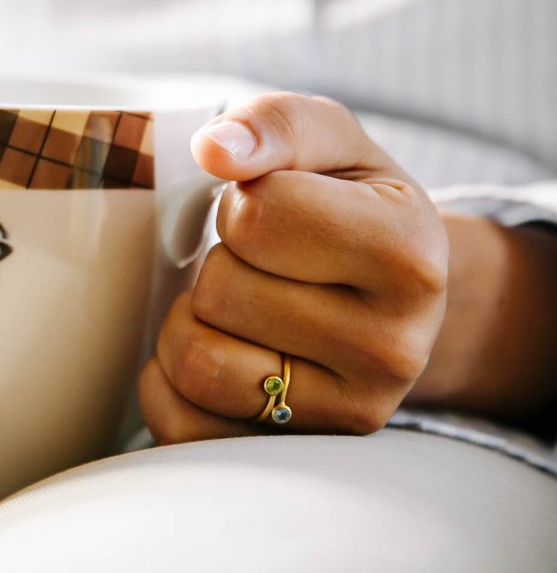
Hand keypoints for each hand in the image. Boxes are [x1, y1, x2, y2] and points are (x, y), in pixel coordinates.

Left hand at [139, 93, 448, 443]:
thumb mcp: (329, 140)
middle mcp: (395, 348)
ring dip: (189, 321)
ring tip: (232, 306)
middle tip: (258, 265)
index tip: (272, 211)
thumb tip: (214, 148)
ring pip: (198, 362)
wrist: (393, 291)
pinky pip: (182, 425)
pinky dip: (168, 381)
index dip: (242, 203)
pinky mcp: (295, 452)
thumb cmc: (348, 201)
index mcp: (410, 255)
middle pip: (221, 290)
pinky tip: (211, 348)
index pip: (257, 216)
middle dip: (219, 262)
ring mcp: (349, 412)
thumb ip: (273, 125)